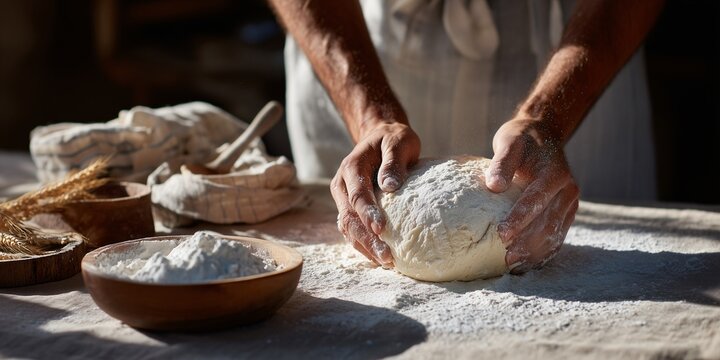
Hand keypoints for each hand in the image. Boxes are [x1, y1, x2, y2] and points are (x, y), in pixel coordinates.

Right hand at [331, 121, 420, 266]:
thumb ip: (394, 161)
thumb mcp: (398, 142)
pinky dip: (363, 245)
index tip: (382, 229)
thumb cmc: (393, 140)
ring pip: (347, 228)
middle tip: (387, 257)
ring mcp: (343, 198)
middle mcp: (342, 185)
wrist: (380, 137)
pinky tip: (380, 257)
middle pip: (349, 217)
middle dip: (367, 239)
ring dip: (364, 246)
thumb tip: (389, 185)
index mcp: (352, 167)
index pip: (357, 194)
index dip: (367, 213)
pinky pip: (352, 230)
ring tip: (386, 262)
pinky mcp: (349, 208)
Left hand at [485, 118, 578, 273]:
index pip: (537, 199)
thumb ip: (502, 163)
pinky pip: (558, 236)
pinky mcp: (567, 212)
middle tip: (505, 259)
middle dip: (527, 243)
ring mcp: (570, 203)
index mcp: (555, 173)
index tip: (501, 234)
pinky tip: (526, 264)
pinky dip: (543, 252)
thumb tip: (493, 186)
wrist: (544, 135)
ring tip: (513, 266)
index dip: (520, 218)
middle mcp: (568, 190)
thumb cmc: (521, 139)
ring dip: (535, 252)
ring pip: (555, 234)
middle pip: (548, 223)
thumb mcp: (509, 142)